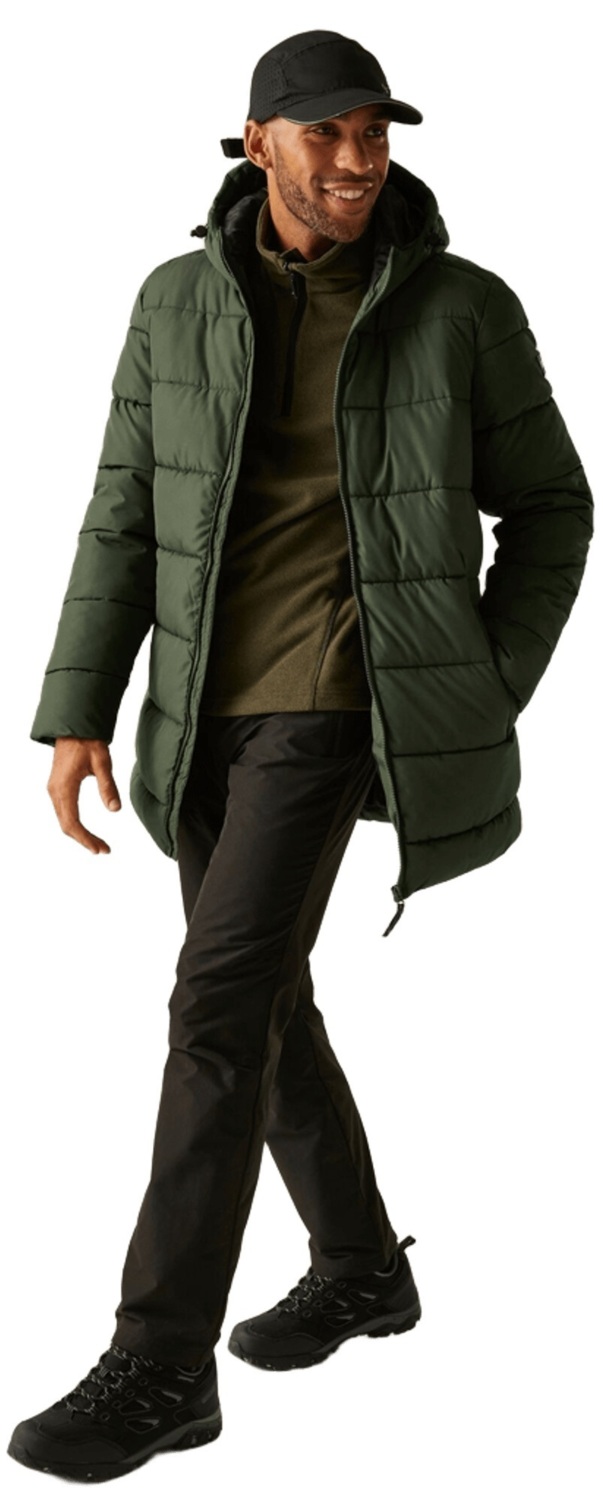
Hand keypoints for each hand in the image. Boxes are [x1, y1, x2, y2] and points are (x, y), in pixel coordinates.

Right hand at [47, 738, 121, 854]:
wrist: (73, 726)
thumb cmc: (88, 741)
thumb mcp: (102, 762)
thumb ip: (108, 786)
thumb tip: (115, 810)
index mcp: (64, 787)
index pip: (72, 822)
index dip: (86, 838)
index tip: (100, 849)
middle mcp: (55, 791)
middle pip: (66, 825)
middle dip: (84, 840)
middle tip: (103, 850)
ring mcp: (54, 789)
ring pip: (63, 820)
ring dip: (79, 834)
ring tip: (97, 844)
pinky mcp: (57, 787)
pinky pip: (63, 812)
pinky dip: (73, 824)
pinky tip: (85, 831)